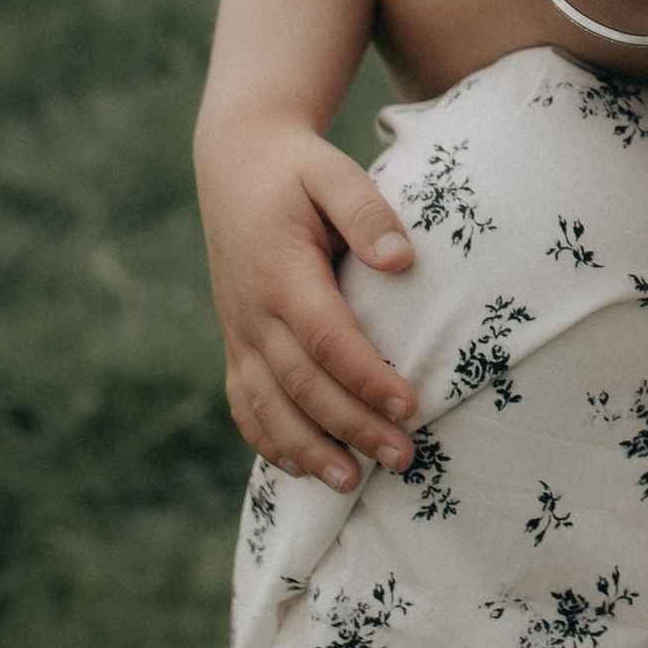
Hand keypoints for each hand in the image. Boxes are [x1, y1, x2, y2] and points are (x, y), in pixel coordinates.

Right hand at [193, 111, 421, 490]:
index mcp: (279, 273)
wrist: (236, 163)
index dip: (366, 377)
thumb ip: (366, 210)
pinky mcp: (236, 341)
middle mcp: (252, 312)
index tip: (410, 404)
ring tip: (350, 484)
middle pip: (302, 385)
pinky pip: (243, 401)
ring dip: (306, 449)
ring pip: (266, 405)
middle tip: (403, 458)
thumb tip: (400, 259)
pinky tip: (299, 467)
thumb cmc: (296, 170)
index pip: (326, 338)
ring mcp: (238, 331)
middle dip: (351, 427)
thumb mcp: (332, 172)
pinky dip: (267, 438)